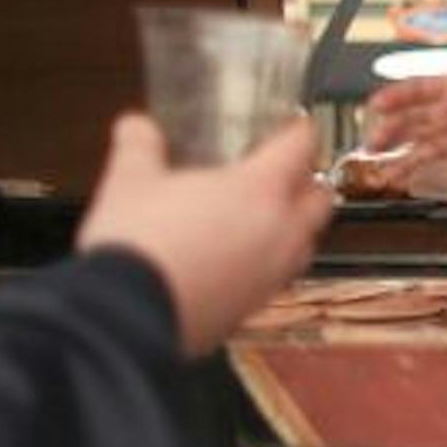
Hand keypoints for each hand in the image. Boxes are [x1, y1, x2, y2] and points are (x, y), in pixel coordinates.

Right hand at [77, 113, 335, 355]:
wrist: (126, 320)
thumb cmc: (136, 244)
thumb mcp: (128, 181)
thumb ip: (139, 146)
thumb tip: (136, 126)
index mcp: (260, 189)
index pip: (301, 148)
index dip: (301, 131)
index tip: (297, 125)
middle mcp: (280, 232)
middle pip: (321, 199)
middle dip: (309, 182)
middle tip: (286, 172)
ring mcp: (272, 275)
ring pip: (306, 243)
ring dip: (295, 226)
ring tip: (265, 217)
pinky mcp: (254, 308)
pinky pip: (278, 278)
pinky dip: (269, 263)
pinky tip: (238, 261)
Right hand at [358, 66, 446, 186]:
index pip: (427, 88)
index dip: (401, 95)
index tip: (380, 102)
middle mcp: (446, 105)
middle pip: (413, 113)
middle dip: (391, 126)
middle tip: (372, 139)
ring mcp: (444, 124)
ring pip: (412, 134)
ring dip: (392, 145)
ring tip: (371, 157)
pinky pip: (423, 154)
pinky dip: (406, 165)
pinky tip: (392, 175)